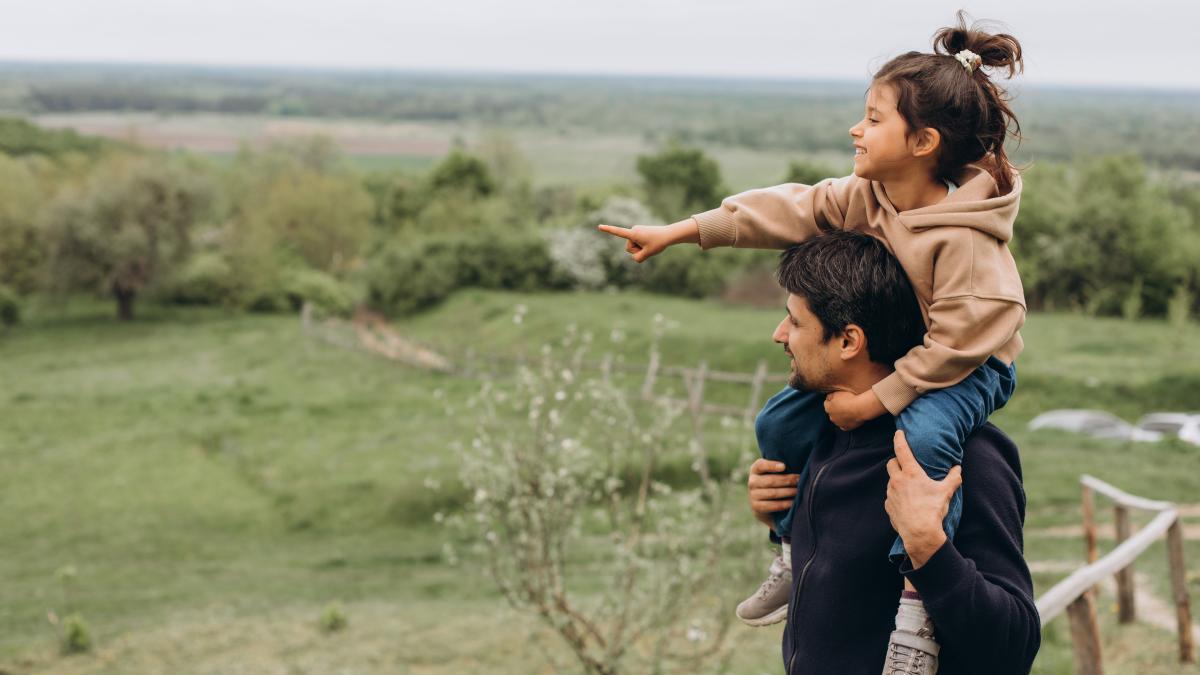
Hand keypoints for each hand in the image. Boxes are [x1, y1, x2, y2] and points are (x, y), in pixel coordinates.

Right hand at [597, 222, 690, 261]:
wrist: (668, 234)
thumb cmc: (658, 243)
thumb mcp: (648, 254)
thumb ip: (637, 259)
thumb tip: (634, 257)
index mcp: (634, 234)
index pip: (618, 232)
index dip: (608, 230)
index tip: (599, 226)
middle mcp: (633, 230)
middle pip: (629, 248)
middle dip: (637, 250)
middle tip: (649, 246)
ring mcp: (636, 231)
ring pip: (633, 246)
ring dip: (641, 248)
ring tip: (650, 244)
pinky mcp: (639, 232)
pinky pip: (637, 243)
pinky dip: (643, 245)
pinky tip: (650, 242)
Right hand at [747, 459, 799, 527]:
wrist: (764, 503)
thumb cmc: (774, 482)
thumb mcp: (773, 472)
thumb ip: (780, 467)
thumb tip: (796, 463)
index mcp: (755, 469)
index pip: (761, 465)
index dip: (771, 465)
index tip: (784, 466)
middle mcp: (752, 481)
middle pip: (770, 480)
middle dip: (787, 480)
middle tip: (799, 480)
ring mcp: (753, 495)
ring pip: (772, 493)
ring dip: (787, 492)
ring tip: (798, 491)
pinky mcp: (756, 506)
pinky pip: (772, 505)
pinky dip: (784, 504)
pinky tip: (792, 503)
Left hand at [823, 390, 885, 430]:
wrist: (860, 408)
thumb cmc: (849, 399)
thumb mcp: (837, 392)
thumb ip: (830, 395)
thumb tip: (828, 397)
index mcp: (828, 408)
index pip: (826, 403)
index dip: (832, 399)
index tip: (837, 397)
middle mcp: (831, 417)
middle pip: (832, 412)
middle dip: (835, 409)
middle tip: (844, 404)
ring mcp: (838, 423)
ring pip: (837, 419)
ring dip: (841, 416)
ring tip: (848, 411)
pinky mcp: (846, 427)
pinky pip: (844, 426)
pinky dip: (846, 423)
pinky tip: (849, 419)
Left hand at [884, 430, 961, 567]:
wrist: (920, 534)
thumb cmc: (933, 510)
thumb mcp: (946, 492)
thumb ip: (953, 478)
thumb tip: (958, 468)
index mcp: (911, 473)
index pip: (901, 450)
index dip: (899, 438)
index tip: (898, 432)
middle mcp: (897, 481)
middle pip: (891, 463)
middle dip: (896, 461)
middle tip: (905, 464)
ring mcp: (891, 493)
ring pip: (891, 480)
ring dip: (897, 480)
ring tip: (909, 487)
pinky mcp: (888, 505)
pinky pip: (891, 496)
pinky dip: (896, 495)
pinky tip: (906, 502)